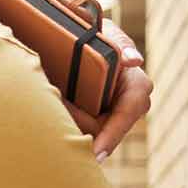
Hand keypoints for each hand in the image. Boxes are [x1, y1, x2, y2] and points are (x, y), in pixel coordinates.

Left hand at [63, 22, 148, 161]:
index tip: (96, 154)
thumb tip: (134, 61)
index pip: (128, 114)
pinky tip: (51, 110)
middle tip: (56, 101)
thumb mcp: (107, 33)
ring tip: (55, 96)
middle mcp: (127, 105)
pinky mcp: (91, 118)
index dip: (112, 135)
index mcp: (136, 86)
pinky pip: (76, 128)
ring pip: (86, 131)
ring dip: (68, 119)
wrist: (76, 37)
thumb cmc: (96, 33)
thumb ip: (120, 44)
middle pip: (101, 129)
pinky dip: (63, 120)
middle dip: (78, 122)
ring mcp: (109, 114)